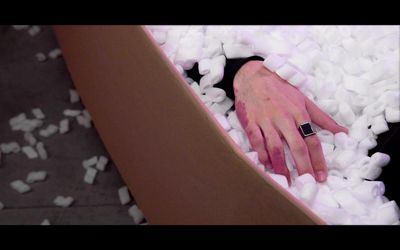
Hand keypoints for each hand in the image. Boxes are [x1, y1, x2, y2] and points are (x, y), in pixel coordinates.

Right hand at [233, 60, 347, 182]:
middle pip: (296, 147)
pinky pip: (256, 141)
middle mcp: (283, 118)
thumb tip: (343, 131)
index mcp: (299, 113)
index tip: (322, 175)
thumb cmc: (280, 88)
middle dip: (303, 167)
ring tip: (286, 180)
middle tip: (308, 182)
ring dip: (281, 166)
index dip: (318, 160)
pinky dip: (261, 154)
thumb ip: (322, 117)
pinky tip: (266, 164)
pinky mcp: (250, 122)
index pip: (312, 140)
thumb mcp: (304, 99)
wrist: (253, 76)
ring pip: (275, 147)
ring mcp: (266, 120)